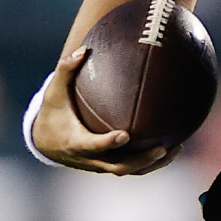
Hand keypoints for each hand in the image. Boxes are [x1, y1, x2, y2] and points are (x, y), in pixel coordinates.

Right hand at [29, 46, 177, 175]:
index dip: (109, 143)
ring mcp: (99, 165)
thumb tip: (83, 49)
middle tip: (161, 148)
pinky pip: (131, 168)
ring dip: (152, 164)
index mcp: (76, 142)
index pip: (94, 145)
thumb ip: (66, 71)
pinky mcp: (107, 166)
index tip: (126, 135)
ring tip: (175, 149)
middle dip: (141, 160)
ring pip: (128, 170)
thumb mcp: (54, 92)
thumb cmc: (53, 113)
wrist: (45, 143)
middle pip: (118, 166)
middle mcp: (89, 159)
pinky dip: (150, 163)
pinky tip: (170, 149)